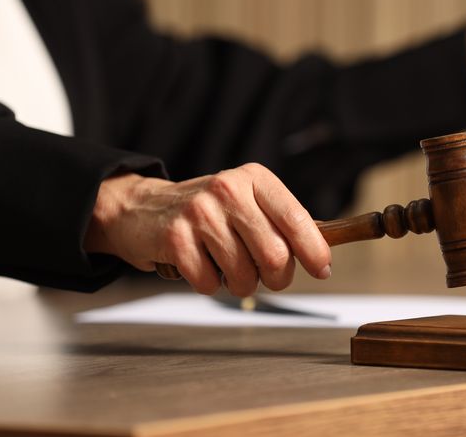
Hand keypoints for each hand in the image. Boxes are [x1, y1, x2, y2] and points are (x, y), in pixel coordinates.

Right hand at [84, 164, 331, 295]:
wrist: (144, 208)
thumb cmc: (211, 212)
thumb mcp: (249, 203)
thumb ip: (282, 224)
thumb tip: (321, 257)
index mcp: (255, 179)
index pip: (296, 219)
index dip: (314, 251)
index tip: (322, 270)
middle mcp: (229, 189)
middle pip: (275, 255)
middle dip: (277, 277)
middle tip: (268, 276)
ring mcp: (200, 213)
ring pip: (244, 275)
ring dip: (242, 284)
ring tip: (230, 268)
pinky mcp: (175, 238)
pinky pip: (210, 284)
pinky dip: (211, 285)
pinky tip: (203, 266)